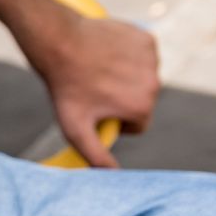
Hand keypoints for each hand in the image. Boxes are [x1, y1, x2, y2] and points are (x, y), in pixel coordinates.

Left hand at [21, 7, 159, 168]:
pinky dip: (126, 58)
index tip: (97, 110)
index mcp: (143, 107)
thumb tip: (113, 175)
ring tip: (98, 72)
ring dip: (124, 79)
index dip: (116, 121)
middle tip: (94, 90)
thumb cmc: (66, 88)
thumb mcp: (76, 129)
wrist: (60, 42)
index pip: (137, 125)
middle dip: (121, 100)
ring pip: (141, 79)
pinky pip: (140, 57)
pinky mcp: (147, 40)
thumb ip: (95, 155)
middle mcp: (155, 83)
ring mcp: (152, 58)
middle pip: (141, 102)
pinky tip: (106, 55)